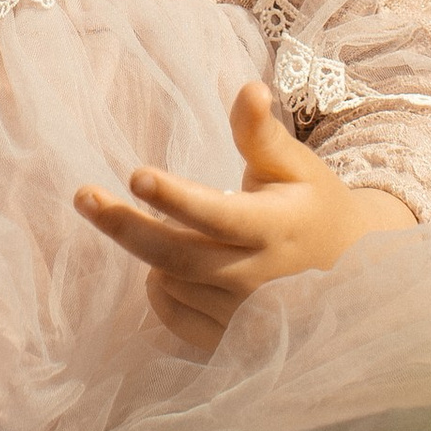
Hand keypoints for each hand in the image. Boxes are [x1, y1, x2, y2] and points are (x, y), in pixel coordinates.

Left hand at [73, 80, 415, 356]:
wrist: (346, 273)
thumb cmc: (310, 205)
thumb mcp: (294, 165)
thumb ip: (261, 133)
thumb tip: (250, 88)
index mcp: (276, 229)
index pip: (217, 216)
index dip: (175, 198)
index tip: (136, 174)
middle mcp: (260, 279)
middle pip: (176, 257)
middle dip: (126, 226)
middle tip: (85, 196)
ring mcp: (244, 318)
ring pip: (169, 282)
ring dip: (152, 252)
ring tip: (167, 226)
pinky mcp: (229, 342)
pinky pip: (170, 315)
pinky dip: (158, 287)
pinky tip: (168, 266)